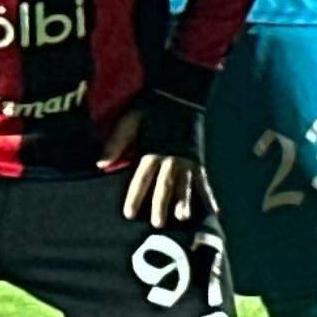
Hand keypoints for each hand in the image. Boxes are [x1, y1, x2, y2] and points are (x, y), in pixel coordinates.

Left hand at [99, 102, 203, 229]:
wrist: (178, 93)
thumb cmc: (150, 108)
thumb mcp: (129, 121)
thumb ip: (116, 143)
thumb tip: (100, 164)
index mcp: (152, 150)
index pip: (142, 178)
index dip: (135, 196)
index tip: (129, 213)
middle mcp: (171, 158)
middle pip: (165, 185)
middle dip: (161, 204)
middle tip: (158, 223)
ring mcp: (187, 159)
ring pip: (185, 185)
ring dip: (185, 202)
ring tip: (183, 217)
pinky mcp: (198, 159)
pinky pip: (204, 180)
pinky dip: (209, 195)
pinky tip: (215, 210)